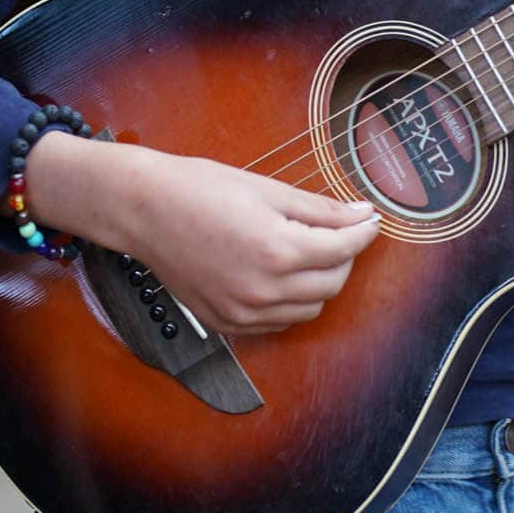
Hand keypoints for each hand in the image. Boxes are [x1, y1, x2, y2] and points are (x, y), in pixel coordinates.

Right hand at [24, 135, 382, 336]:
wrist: (142, 210)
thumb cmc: (199, 190)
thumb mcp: (268, 190)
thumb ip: (320, 210)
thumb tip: (360, 215)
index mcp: (277, 250)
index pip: (344, 249)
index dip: (363, 232)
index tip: (370, 220)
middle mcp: (263, 289)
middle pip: (333, 283)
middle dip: (344, 256)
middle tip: (339, 232)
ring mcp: (243, 311)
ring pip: (310, 309)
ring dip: (320, 282)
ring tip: (308, 252)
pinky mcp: (227, 322)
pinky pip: (279, 322)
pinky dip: (291, 302)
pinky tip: (282, 275)